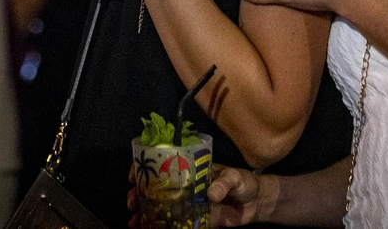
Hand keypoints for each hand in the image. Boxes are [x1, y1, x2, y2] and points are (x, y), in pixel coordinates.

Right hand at [127, 164, 269, 227]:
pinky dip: (160, 227)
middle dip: (140, 193)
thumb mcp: (236, 178)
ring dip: (146, 212)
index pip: (164, 164)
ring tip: (134, 220)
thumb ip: (225, 183)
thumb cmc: (243, 182)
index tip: (134, 176)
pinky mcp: (194, 220)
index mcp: (192, 170)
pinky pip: (174, 224)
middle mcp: (185, 186)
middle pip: (157, 187)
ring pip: (161, 207)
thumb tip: (212, 193)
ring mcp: (188, 203)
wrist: (256, 204)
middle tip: (132, 201)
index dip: (146, 168)